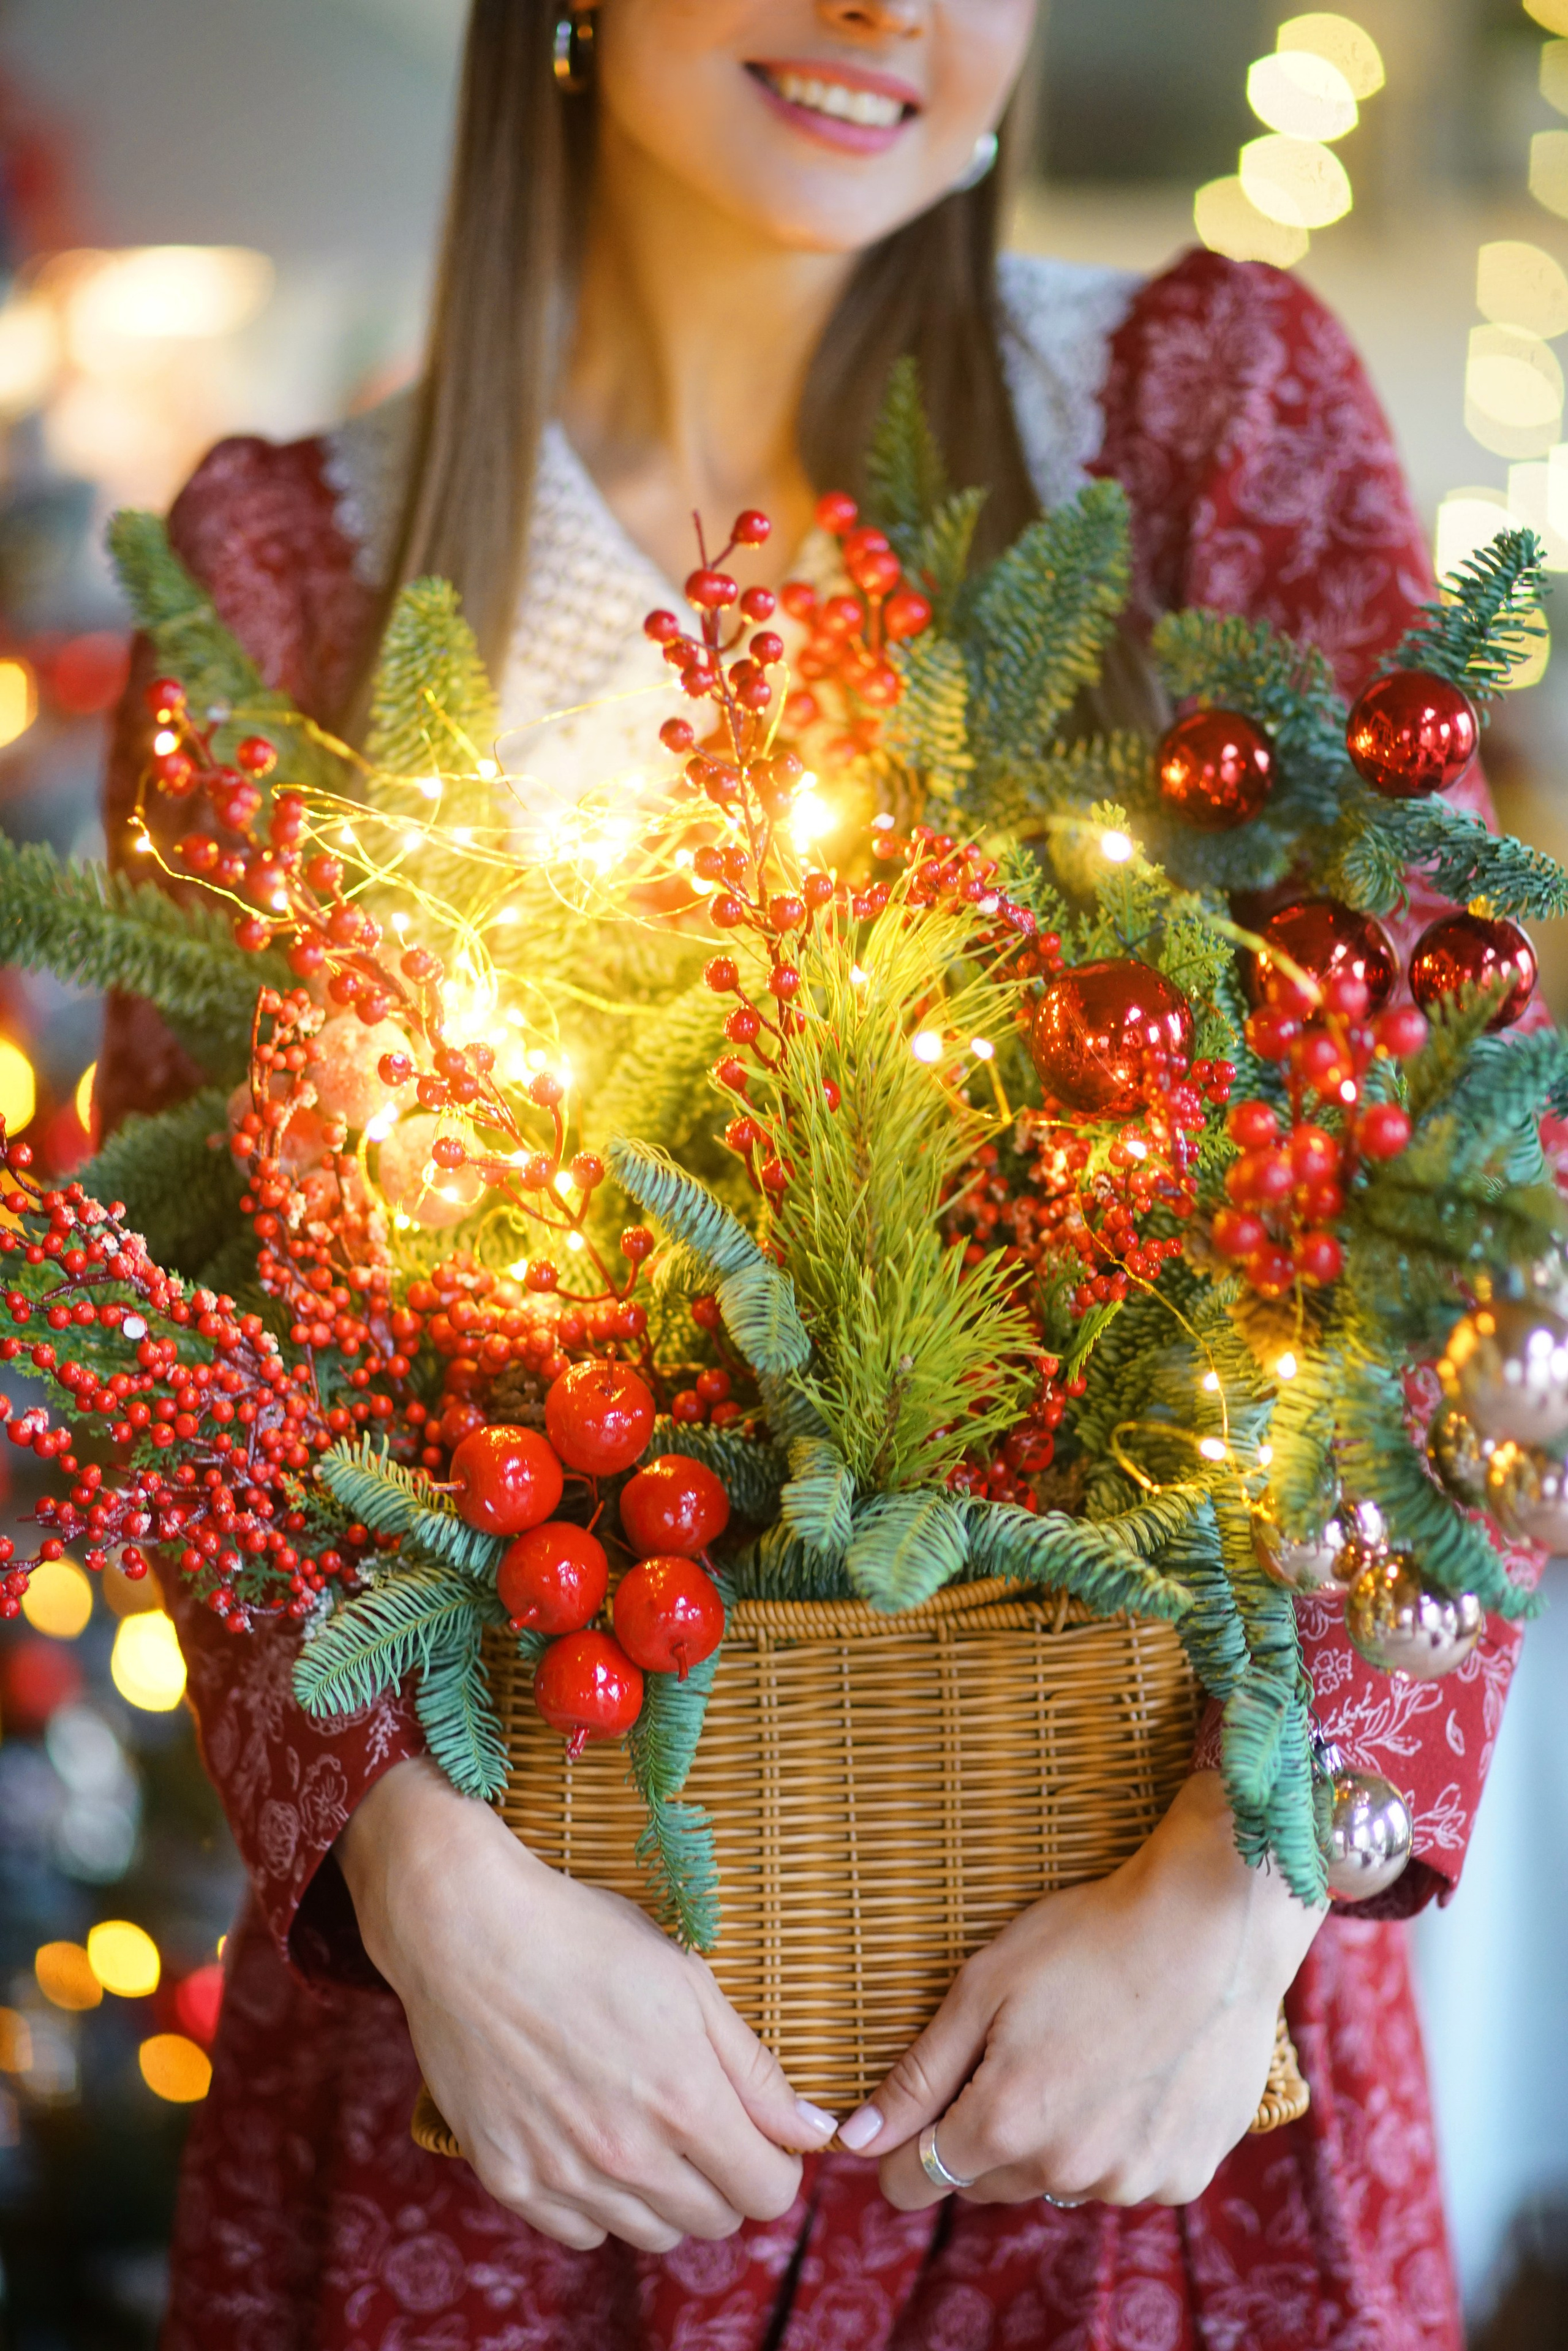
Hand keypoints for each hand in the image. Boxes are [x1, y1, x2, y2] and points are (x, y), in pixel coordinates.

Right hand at [337, 1757, 835, 2250]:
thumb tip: (814, 2132)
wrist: (468, 1931)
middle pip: (714, 2220)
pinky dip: (596, 2203)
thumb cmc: (585, 1940)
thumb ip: (755, 2070)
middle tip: (699, 2121)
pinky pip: (580, 2232)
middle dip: (723, 2178)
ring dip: (663, 2196)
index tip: (757, 2132)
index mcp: (685, 2102)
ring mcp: (564, 2174)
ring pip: (650, 2234)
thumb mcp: (688, 1982)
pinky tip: (589, 2143)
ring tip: (643, 2128)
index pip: (768, 2194)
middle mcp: (627, 2155)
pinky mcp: (510, 2179)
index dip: (774, 2163)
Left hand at [836, 1770, 1323, 2209]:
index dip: (904, 2149)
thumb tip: (857, 2142)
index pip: (916, 2183)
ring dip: (1056, 2139)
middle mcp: (1066, 2171)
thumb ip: (918, 2076)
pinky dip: (1121, 2140)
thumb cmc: (1089, 1940)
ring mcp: (1131, 2180)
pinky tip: (1135, 2074)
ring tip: (1085, 2055)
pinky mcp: (1185, 2175)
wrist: (1212, 1928)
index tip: (922, 2109)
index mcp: (1005, 2124)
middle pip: (986, 2182)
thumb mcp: (984, 1988)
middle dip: (983, 2133)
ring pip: (1058, 2180)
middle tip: (1015, 2054)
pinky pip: (1126, 2175)